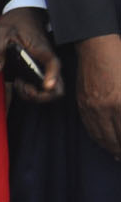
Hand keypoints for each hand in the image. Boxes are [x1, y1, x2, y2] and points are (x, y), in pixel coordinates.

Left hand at [0, 6, 62, 102]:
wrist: (25, 13)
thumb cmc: (14, 21)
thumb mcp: (1, 31)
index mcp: (42, 51)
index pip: (54, 66)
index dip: (52, 78)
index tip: (44, 85)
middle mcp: (47, 62)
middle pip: (57, 87)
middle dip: (41, 96)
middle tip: (23, 88)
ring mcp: (45, 67)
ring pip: (51, 90)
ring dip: (35, 95)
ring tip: (19, 85)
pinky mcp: (40, 69)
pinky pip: (41, 86)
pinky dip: (32, 90)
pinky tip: (19, 83)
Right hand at [75, 34, 120, 158]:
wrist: (98, 47)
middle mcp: (107, 109)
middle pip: (117, 140)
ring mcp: (93, 107)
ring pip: (103, 137)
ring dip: (112, 148)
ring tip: (118, 154)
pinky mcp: (83, 104)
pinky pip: (90, 127)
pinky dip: (98, 138)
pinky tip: (105, 142)